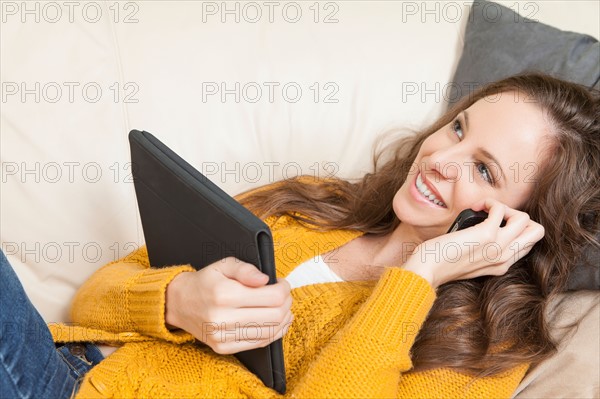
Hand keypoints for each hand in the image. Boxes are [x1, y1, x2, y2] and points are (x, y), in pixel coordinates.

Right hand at [165, 257, 292, 353]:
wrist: (179, 303)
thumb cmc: (206, 282)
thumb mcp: (224, 265)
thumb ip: (246, 269)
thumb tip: (265, 279)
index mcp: (225, 294)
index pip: (273, 297)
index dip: (284, 289)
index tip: (282, 284)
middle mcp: (223, 318)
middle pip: (275, 315)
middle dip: (287, 304)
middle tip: (285, 295)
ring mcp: (223, 336)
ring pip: (270, 332)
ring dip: (284, 319)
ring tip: (283, 308)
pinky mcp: (224, 348)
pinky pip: (259, 343)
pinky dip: (274, 333)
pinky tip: (277, 324)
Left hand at [403, 198, 544, 288]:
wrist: (427, 269)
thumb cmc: (440, 261)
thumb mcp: (469, 259)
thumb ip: (483, 249)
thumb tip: (484, 224)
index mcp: (501, 265)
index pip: (527, 243)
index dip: (513, 227)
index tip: (491, 222)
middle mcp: (504, 258)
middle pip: (536, 231)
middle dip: (517, 216)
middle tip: (493, 215)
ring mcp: (498, 247)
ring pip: (525, 218)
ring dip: (505, 207)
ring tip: (484, 209)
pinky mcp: (487, 235)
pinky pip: (500, 208)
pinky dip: (490, 202)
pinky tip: (475, 207)